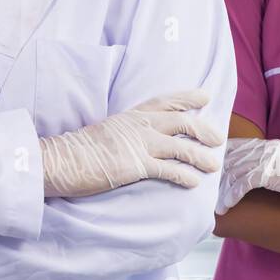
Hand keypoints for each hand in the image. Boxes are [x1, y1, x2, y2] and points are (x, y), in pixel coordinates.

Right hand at [38, 89, 223, 198]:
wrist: (62, 160)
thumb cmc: (78, 150)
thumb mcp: (105, 132)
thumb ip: (123, 132)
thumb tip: (133, 141)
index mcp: (129, 115)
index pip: (163, 101)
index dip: (186, 98)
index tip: (204, 97)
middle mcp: (138, 126)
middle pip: (179, 121)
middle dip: (202, 128)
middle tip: (218, 137)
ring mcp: (138, 144)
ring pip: (180, 146)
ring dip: (200, 155)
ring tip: (213, 164)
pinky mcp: (136, 165)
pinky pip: (168, 169)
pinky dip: (184, 175)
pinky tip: (194, 183)